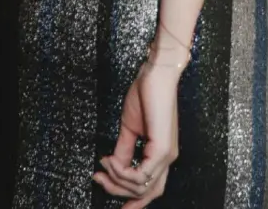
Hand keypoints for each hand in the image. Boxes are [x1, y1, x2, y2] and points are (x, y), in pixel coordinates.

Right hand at [93, 56, 179, 205]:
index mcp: (161, 153)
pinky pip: (141, 174)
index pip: (151, 188)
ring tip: (103, 164)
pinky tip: (111, 160)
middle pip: (146, 192)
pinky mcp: (162, 148)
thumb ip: (124, 150)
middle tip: (100, 181)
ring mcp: (166, 154)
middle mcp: (167, 157)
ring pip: (142, 186)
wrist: (156, 73)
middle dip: (120, 193)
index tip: (113, 200)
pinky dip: (122, 171)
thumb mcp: (130, 127)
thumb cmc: (146, 93)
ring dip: (117, 180)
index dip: (134, 202)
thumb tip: (113, 166)